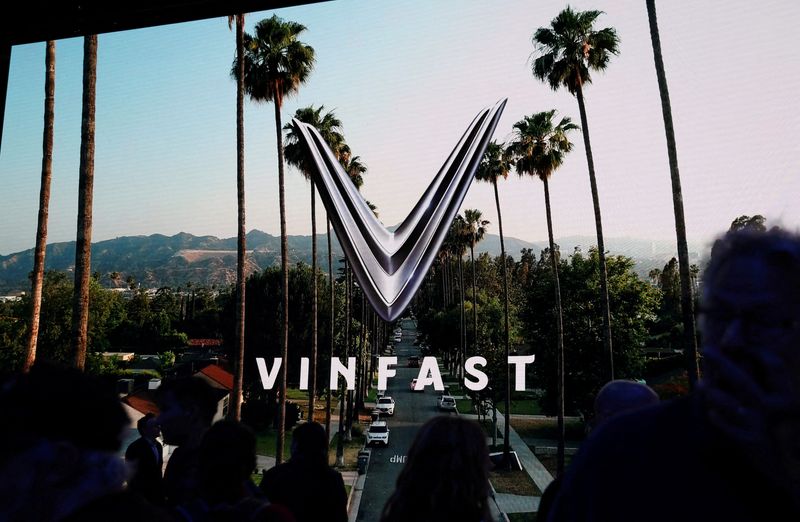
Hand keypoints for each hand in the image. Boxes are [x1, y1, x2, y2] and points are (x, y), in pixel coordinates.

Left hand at [700, 344, 799, 504]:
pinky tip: (711, 413)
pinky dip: (720, 420)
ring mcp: (761, 426)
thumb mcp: (793, 411)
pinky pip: (730, 429)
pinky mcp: (751, 444)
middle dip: (724, 363)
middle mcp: (775, 409)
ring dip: (714, 394)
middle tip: (705, 348)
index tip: (746, 347)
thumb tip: (760, 364)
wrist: (799, 474)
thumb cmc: (796, 437)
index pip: (774, 366)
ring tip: (700, 384)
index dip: (759, 353)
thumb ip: (779, 391)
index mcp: (789, 398)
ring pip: (733, 405)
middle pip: (744, 381)